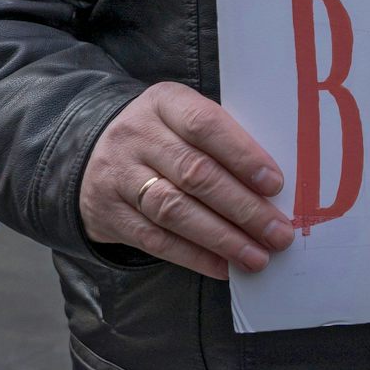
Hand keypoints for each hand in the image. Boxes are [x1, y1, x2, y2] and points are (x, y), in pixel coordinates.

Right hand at [79, 81, 293, 280]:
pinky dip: (193, 256)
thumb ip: (223, 142)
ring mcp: (118, 175)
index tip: (275, 185)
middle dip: (243, 208)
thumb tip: (272, 187)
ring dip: (222, 239)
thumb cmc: (163, 136)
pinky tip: (223, 266)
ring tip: (256, 256)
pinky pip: (154, 240)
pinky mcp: (107, 213)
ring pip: (174, 210)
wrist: (92, 152)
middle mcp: (137, 136)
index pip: (206, 125)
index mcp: (164, 102)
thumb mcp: (184, 119)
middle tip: (277, 232)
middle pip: (195, 174)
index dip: (242, 155)